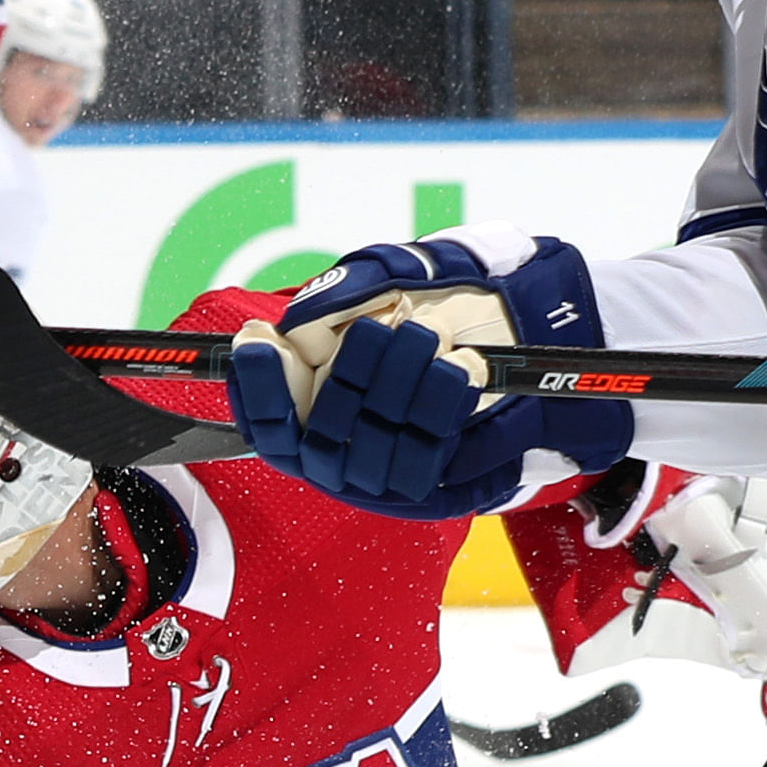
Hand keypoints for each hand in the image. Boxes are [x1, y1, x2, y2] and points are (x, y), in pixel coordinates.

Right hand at [224, 235, 623, 518]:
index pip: (265, 417)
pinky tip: (461, 367)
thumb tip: (292, 332)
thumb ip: (334, 300)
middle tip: (378, 329)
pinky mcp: (428, 484)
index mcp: (307, 413)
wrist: (511, 323)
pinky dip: (442, 405)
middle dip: (351, 375)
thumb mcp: (381, 282)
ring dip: (400, 384)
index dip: (256, 385)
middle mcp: (334, 454)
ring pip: (373, 442)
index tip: (260, 340)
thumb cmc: (432, 300)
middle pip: (319, 431)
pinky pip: (426, 453)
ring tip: (426, 336)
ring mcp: (378, 475)